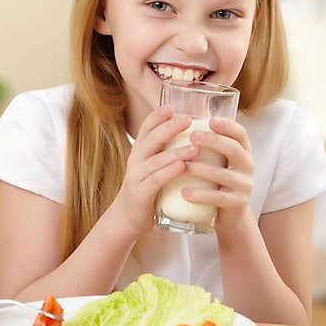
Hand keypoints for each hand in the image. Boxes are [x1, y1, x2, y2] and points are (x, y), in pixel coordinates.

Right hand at [113, 106, 198, 237]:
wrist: (128, 219)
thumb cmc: (149, 189)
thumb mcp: (154, 167)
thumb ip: (168, 152)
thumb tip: (197, 136)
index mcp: (140, 151)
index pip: (146, 127)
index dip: (158, 116)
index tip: (172, 106)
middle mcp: (135, 160)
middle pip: (151, 139)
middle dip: (169, 128)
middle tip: (188, 120)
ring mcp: (136, 176)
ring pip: (156, 160)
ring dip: (176, 152)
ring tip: (194, 147)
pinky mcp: (140, 193)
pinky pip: (156, 180)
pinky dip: (169, 172)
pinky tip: (182, 167)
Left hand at [182, 116, 254, 234]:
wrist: (228, 216)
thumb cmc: (215, 182)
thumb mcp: (216, 161)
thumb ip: (206, 144)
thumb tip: (178, 116)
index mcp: (242, 152)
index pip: (240, 134)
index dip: (227, 125)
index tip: (210, 119)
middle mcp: (247, 166)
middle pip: (234, 150)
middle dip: (214, 141)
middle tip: (193, 136)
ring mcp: (244, 186)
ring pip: (224, 175)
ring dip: (202, 168)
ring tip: (183, 166)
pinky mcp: (237, 204)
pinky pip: (219, 198)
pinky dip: (201, 195)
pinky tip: (185, 193)